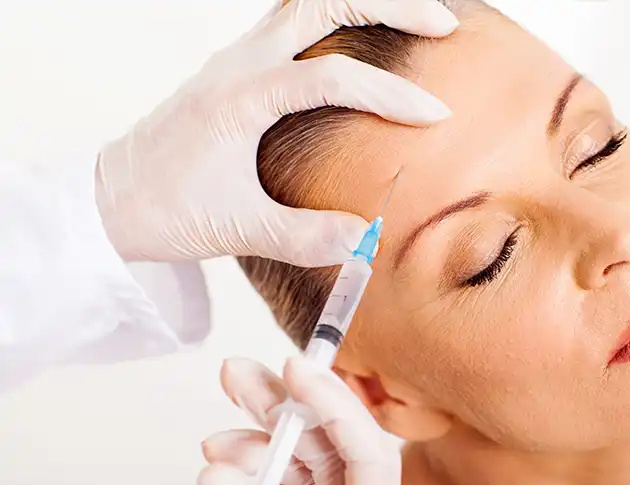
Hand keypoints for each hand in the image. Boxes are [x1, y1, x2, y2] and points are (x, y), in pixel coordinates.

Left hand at [96, 0, 457, 266]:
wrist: (110, 200)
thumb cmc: (164, 210)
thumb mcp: (235, 229)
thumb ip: (303, 236)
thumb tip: (368, 240)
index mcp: (239, 98)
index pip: (330, 77)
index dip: (389, 93)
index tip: (435, 116)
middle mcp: (239, 65)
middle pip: (320, 2)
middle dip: (388, 6)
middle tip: (443, 25)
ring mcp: (237, 61)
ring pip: (307, 2)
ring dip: (363, 3)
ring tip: (418, 16)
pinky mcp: (239, 70)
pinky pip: (294, 22)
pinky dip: (338, 19)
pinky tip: (366, 39)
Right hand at [198, 355, 404, 484]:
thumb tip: (215, 474)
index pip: (368, 452)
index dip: (334, 403)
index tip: (293, 369)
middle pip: (336, 449)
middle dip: (287, 408)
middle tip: (239, 376)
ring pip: (316, 469)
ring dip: (270, 442)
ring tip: (219, 436)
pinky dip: (270, 476)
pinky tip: (235, 467)